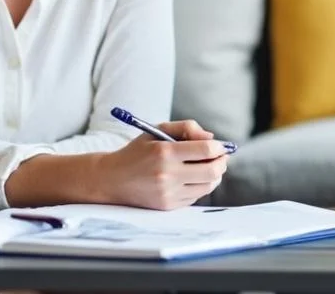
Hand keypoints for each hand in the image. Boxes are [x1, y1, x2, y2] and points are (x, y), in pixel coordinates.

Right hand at [97, 120, 228, 209]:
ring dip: (215, 176)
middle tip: (221, 157)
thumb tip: (211, 137)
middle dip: (222, 162)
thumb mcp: (157, 131)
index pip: (206, 151)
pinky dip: (200, 186)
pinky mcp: (167, 206)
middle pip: (212, 171)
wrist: (112, 179)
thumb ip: (186, 128)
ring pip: (207, 186)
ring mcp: (168, 193)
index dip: (219, 148)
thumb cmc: (137, 152)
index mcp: (164, 152)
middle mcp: (167, 174)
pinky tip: (193, 178)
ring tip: (209, 167)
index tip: (221, 146)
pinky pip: (196, 196)